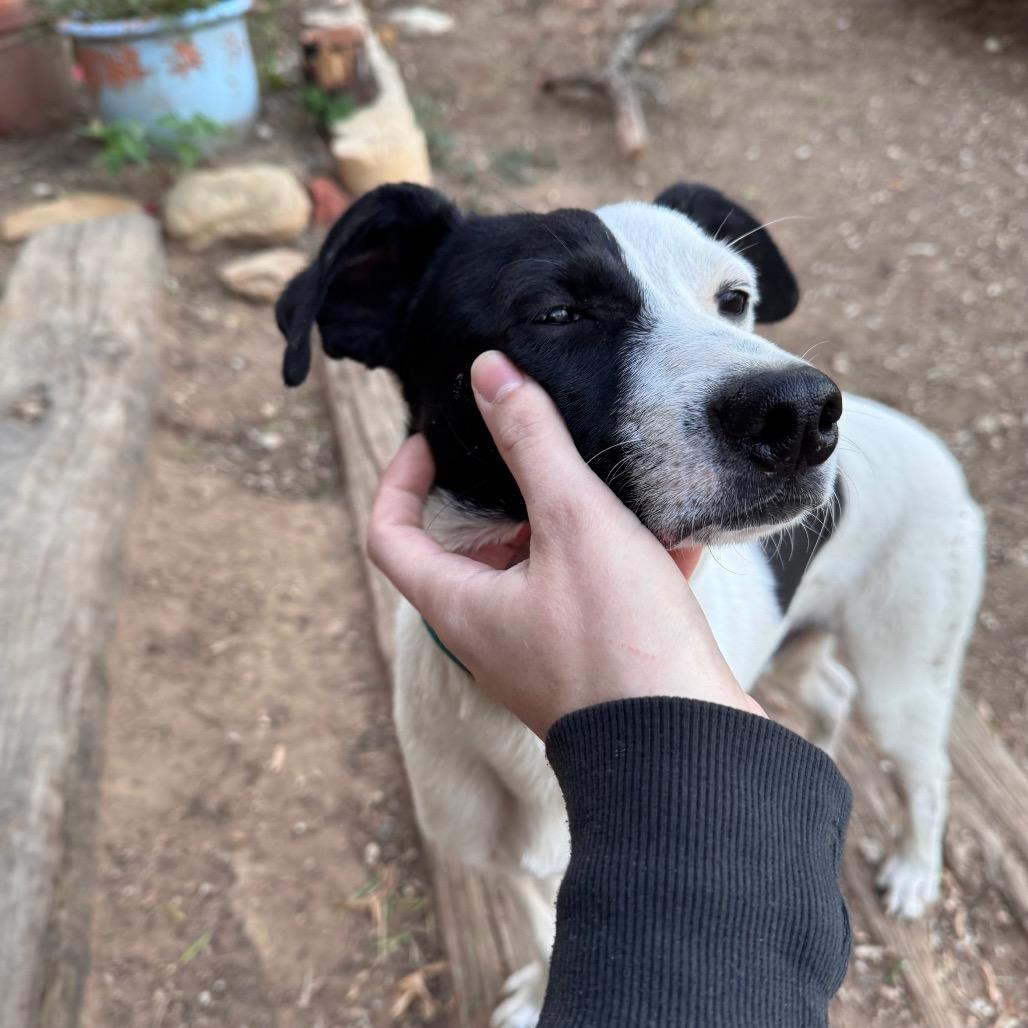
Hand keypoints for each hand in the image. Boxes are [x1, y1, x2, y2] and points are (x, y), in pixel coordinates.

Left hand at [367, 350, 765, 737]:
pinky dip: (625, 567)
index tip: (436, 440)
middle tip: (541, 459)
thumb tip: (490, 373)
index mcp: (461, 604)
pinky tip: (677, 540)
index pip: (390, 534)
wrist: (689, 751)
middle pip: (472, 551)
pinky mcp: (595, 669)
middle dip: (508, 498)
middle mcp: (491, 636)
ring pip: (544, 572)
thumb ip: (531, 442)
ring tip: (623, 491)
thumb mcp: (574, 522)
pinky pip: (597, 602)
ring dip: (579, 528)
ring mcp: (543, 657)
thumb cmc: (620, 641)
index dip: (401, 478)